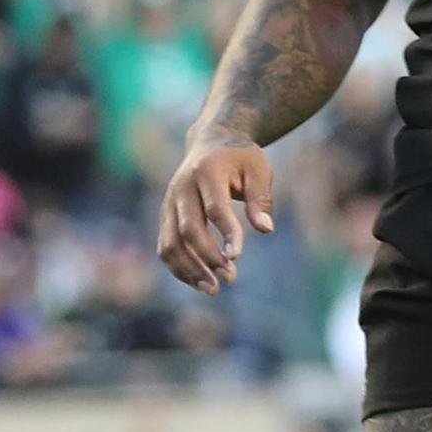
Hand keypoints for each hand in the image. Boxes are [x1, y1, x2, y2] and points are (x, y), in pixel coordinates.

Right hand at [156, 138, 274, 293]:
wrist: (211, 142)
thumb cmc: (241, 158)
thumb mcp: (259, 170)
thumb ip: (261, 198)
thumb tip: (265, 228)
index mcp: (207, 173)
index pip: (215, 208)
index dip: (225, 233)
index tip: (237, 257)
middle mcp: (182, 188)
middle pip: (188, 229)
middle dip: (207, 257)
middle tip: (231, 278)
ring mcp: (169, 203)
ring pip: (170, 242)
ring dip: (189, 269)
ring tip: (213, 289)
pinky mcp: (165, 215)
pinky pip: (165, 245)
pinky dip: (179, 266)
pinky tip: (199, 281)